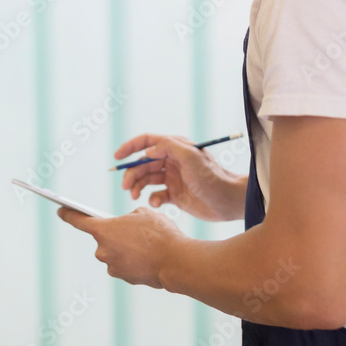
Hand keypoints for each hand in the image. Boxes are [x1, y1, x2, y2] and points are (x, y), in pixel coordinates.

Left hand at [57, 206, 184, 287]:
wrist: (175, 259)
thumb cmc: (159, 232)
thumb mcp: (144, 213)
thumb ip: (129, 218)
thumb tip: (128, 227)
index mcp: (103, 229)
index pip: (79, 220)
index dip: (68, 214)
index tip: (60, 211)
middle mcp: (102, 249)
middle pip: (103, 239)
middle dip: (116, 234)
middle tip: (133, 231)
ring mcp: (112, 265)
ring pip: (115, 252)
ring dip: (125, 248)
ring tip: (145, 244)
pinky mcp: (124, 277)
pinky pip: (125, 264)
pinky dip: (133, 260)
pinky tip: (147, 256)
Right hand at [115, 134, 246, 221]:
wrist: (228, 201)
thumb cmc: (212, 177)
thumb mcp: (191, 156)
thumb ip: (168, 147)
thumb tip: (147, 151)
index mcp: (176, 148)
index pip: (148, 142)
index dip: (131, 147)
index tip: (117, 157)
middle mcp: (172, 161)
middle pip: (143, 164)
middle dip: (132, 173)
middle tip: (126, 186)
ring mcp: (173, 178)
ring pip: (146, 179)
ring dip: (137, 186)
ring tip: (134, 196)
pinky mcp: (175, 195)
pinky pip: (156, 195)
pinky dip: (152, 199)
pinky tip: (156, 203)